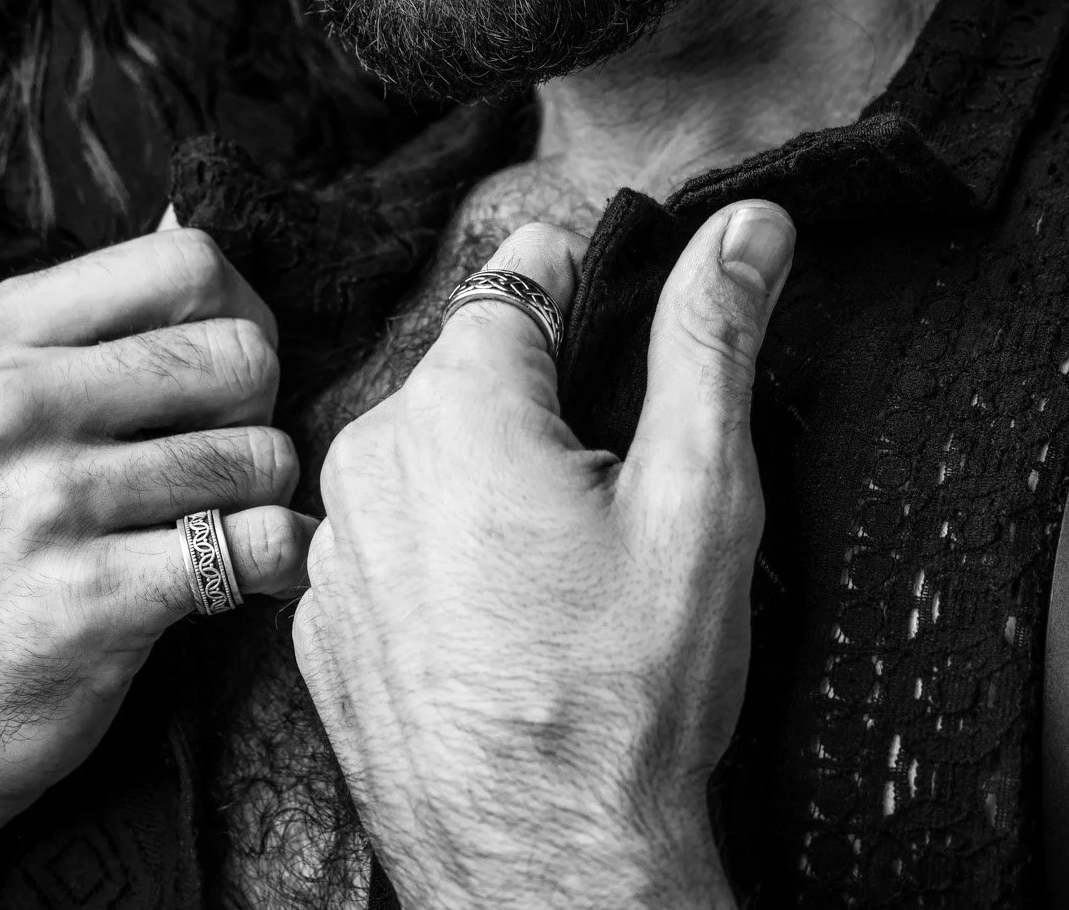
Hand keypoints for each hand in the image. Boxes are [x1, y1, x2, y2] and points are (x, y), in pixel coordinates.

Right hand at [0, 228, 315, 906]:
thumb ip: (94, 314)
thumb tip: (192, 210)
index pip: (187, 261)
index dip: (240, 311)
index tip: (223, 372)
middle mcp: (11, 403)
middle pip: (241, 353)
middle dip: (258, 410)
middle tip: (218, 460)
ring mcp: (46, 501)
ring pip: (259, 454)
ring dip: (260, 497)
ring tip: (208, 524)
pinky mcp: (92, 598)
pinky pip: (258, 543)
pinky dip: (277, 561)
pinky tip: (244, 577)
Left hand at [293, 198, 794, 909]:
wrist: (546, 874)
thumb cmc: (629, 692)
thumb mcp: (699, 497)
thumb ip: (711, 337)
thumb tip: (747, 222)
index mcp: (458, 400)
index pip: (521, 270)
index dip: (584, 296)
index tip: (616, 353)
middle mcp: (370, 451)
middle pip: (471, 363)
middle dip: (540, 398)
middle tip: (607, 495)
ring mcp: (336, 542)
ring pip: (426, 447)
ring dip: (485, 473)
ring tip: (556, 568)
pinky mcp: (321, 616)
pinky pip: (387, 531)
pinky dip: (439, 547)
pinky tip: (498, 616)